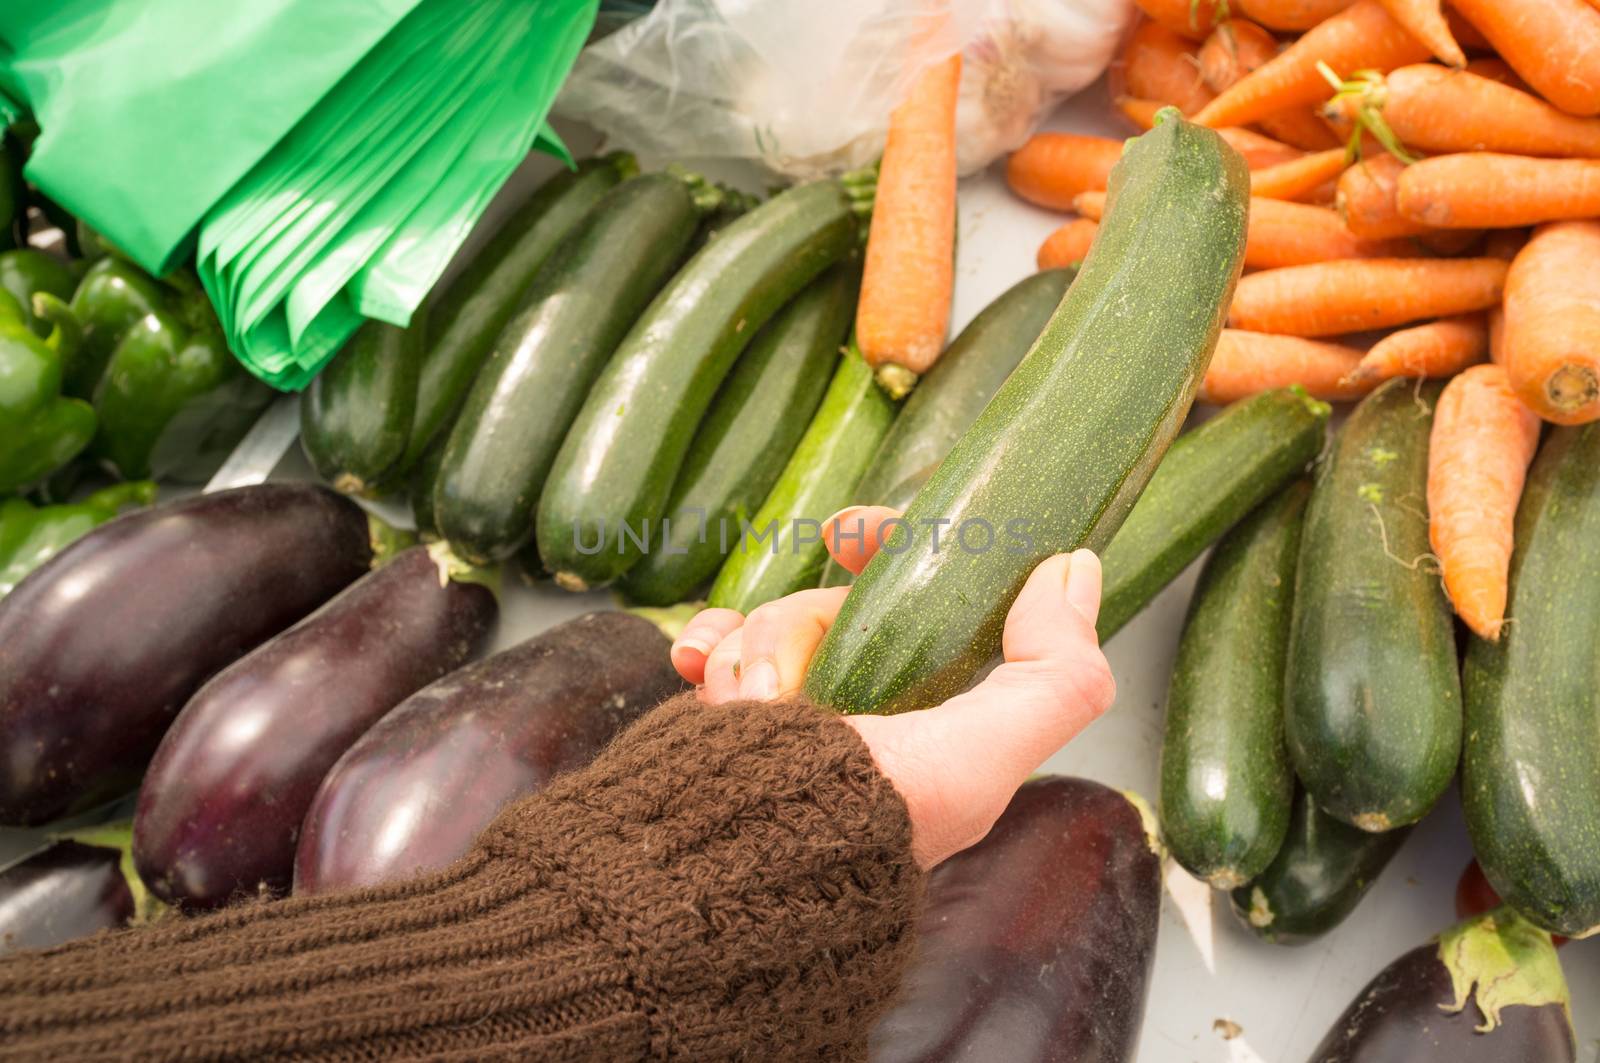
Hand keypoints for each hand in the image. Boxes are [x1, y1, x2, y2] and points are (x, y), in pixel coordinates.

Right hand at [669, 506, 1115, 868]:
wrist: (727, 878)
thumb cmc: (863, 826)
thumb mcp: (983, 756)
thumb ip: (1053, 674)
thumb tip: (1075, 571)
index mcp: (931, 722)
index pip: (927, 606)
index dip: (896, 549)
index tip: (850, 532)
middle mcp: (864, 717)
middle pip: (836, 609)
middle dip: (803, 619)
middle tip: (782, 652)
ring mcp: (791, 718)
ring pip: (770, 626)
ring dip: (752, 649)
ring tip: (747, 706)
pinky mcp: (726, 723)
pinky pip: (713, 650)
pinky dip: (704, 648)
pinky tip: (693, 665)